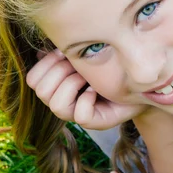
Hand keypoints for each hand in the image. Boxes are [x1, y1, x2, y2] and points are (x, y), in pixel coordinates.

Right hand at [26, 49, 145, 129]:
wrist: (140, 83)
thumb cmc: (112, 67)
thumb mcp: (85, 55)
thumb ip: (64, 53)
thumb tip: (42, 49)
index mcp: (56, 85)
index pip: (32, 80)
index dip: (45, 64)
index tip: (65, 53)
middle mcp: (63, 102)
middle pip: (41, 91)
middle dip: (60, 72)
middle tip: (79, 66)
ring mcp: (77, 114)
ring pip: (57, 106)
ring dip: (72, 85)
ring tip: (88, 79)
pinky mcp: (94, 123)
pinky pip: (80, 115)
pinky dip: (87, 100)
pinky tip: (96, 91)